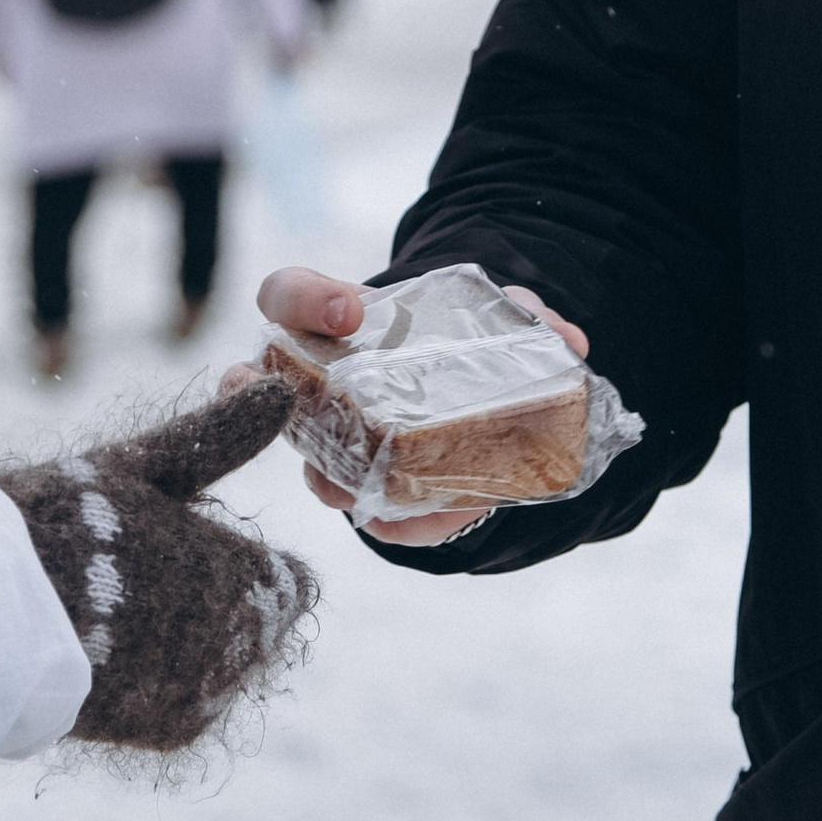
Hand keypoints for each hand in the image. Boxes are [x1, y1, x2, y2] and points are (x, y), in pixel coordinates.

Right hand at [0, 378, 317, 755]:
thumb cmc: (57, 527)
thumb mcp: (143, 468)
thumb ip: (220, 436)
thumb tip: (280, 390)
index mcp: (242, 573)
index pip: (291, 582)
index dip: (247, 561)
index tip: (195, 549)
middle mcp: (239, 644)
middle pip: (262, 626)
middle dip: (222, 602)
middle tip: (143, 581)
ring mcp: (207, 695)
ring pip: (231, 667)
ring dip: (195, 645)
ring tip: (118, 617)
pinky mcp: (168, 732)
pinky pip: (193, 704)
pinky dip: (163, 683)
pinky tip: (110, 656)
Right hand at [249, 265, 588, 546]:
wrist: (477, 403)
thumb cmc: (461, 343)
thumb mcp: (495, 321)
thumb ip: (528, 321)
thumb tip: (566, 339)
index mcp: (335, 327)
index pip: (285, 297)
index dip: (303, 300)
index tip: (348, 309)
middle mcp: (317, 387)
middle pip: (256, 387)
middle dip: (265, 395)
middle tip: (298, 401)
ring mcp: (337, 447)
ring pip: (308, 467)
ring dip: (328, 478)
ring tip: (351, 488)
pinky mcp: (379, 498)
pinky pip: (379, 519)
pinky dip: (408, 523)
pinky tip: (436, 517)